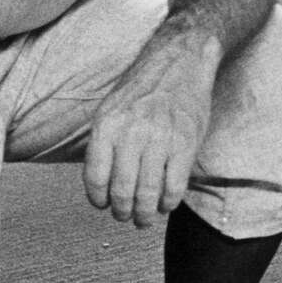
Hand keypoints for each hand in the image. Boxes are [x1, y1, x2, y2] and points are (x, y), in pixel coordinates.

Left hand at [83, 30, 217, 227]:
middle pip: (121, 190)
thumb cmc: (142, 91)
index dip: (97, 199)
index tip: (102, 205)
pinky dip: (167, 203)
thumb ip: (104, 144)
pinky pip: (174, 186)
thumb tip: (99, 186)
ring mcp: (160, 139)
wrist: (178, 63)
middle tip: (124, 216)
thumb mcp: (110, 110)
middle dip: (121, 211)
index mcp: (107, 125)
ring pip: (147, 193)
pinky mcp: (186, 144)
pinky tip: (164, 204)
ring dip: (144, 214)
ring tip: (143, 219)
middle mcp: (131, 133)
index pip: (95, 177)